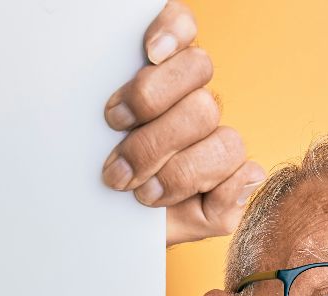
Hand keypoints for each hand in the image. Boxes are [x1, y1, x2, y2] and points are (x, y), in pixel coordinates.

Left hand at [100, 1, 264, 246]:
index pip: (182, 27)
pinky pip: (244, 177)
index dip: (173, 31)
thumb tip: (139, 99)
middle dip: (153, 126)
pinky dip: (223, 190)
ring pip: (220, 134)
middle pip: (199, 80)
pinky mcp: (233, 183)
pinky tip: (199, 199)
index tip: (149, 53)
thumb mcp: (83, 159)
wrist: (107, 235)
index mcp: (159, 76)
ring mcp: (215, 140)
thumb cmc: (96, 189)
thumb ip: (96, 129)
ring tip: (140, 191)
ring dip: (177, 169)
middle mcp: (192, 99)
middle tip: (116, 164)